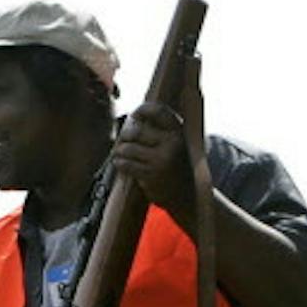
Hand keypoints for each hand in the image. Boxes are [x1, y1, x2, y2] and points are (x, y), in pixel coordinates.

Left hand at [112, 103, 195, 223]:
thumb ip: (161, 132)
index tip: (134, 115)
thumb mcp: (176, 146)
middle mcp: (172, 144)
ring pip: (128, 148)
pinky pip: (126, 164)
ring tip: (119, 153)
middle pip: (137, 131)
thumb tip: (132, 118)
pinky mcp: (151, 176)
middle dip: (125, 135)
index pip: (158, 111)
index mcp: (179, 133)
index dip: (142, 110)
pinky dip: (119, 162)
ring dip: (119, 150)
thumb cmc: (176, 168)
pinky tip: (119, 163)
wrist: (187, 197)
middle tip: (123, 139)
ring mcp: (161, 160)